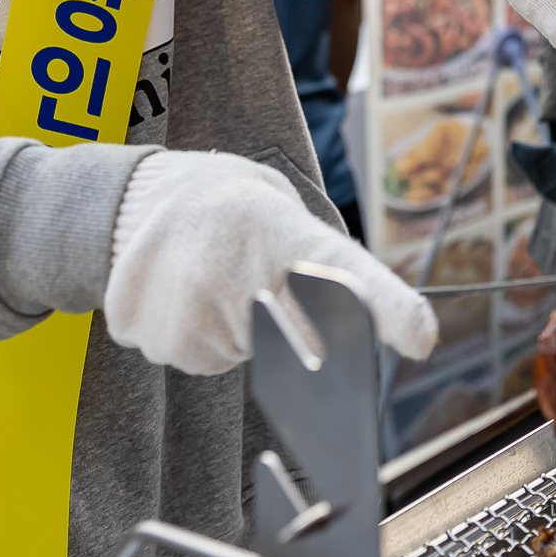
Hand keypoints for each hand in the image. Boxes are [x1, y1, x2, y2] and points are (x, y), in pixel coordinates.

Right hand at [102, 150, 436, 373]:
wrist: (135, 199)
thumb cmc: (231, 208)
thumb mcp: (282, 213)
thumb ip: (322, 266)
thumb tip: (366, 324)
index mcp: (284, 233)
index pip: (348, 274)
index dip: (388, 309)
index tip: (420, 338)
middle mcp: (239, 274)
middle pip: (294, 344)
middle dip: (289, 329)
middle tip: (256, 279)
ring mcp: (191, 309)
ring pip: (239, 355)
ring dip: (236, 331)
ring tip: (210, 278)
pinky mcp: (152, 336)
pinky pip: (195, 357)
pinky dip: (195, 335)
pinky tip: (181, 294)